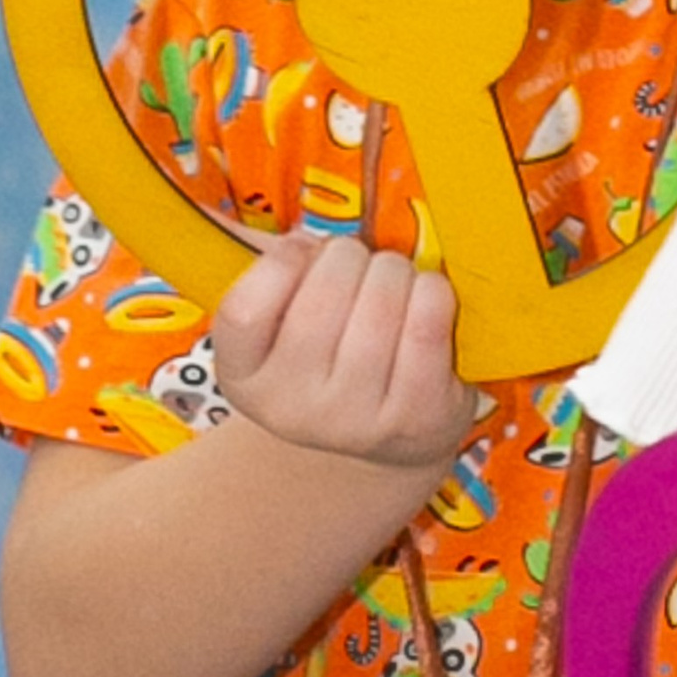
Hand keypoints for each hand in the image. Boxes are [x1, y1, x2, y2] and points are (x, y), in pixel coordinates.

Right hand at [210, 232, 475, 470]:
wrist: (394, 441)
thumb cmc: (336, 358)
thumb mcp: (285, 331)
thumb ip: (281, 277)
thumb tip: (306, 235)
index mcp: (245, 380)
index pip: (244, 310)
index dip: (282, 261)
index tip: (305, 250)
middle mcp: (291, 410)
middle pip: (324, 295)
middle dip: (350, 256)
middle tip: (361, 263)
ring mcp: (355, 420)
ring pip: (382, 301)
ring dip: (395, 271)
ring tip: (395, 281)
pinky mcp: (417, 416)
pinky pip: (428, 323)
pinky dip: (432, 292)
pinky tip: (427, 298)